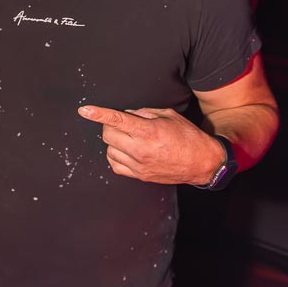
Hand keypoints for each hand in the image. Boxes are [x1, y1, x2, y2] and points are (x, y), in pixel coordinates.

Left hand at [78, 105, 224, 184]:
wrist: (203, 162)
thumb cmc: (188, 136)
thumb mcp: (167, 115)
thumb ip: (143, 113)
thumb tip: (125, 114)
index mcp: (148, 131)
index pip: (116, 120)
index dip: (98, 114)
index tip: (84, 110)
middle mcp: (141, 150)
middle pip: (108, 135)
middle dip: (110, 126)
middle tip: (123, 124)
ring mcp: (139, 165)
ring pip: (109, 150)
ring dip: (114, 141)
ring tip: (129, 138)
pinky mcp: (140, 176)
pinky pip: (115, 165)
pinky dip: (116, 156)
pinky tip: (126, 151)